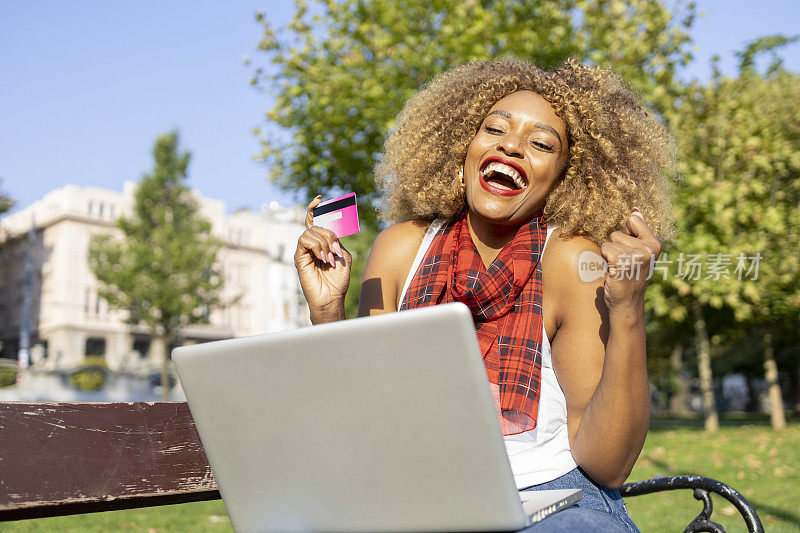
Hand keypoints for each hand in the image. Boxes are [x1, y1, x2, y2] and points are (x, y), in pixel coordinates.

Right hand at [294, 196, 351, 321]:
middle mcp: (311, 245)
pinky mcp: (299, 257)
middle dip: (330, 234)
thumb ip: (337, 241)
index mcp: (321, 243)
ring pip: (311, 232)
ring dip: (324, 243)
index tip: (320, 198)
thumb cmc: (338, 280)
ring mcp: (304, 251)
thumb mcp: (344, 256)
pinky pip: (305, 240)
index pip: (314, 221)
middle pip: (317, 226)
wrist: (331, 297)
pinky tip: (323, 258)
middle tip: (336, 251)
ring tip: (330, 258)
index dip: (314, 208)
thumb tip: (330, 232)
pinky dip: (317, 246)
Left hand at [600, 208, 661, 312]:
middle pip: (617, 231)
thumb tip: (636, 210)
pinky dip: (605, 260)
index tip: (629, 252)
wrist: (627, 304)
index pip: (633, 220)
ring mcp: (638, 254)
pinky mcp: (623, 260)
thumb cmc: (629, 277)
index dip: (625, 234)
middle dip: (615, 246)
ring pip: (610, 240)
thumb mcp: (638, 253)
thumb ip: (637, 232)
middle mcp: (649, 248)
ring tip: (619, 268)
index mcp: (655, 244)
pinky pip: (605, 249)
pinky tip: (614, 272)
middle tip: (623, 264)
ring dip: (609, 255)